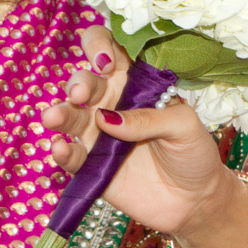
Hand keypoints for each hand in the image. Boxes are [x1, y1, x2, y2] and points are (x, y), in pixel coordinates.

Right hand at [40, 26, 236, 237]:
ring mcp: (98, 135)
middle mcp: (112, 104)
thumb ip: (150, 118)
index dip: (101, 47)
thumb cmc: (193, 153)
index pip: (111, 52)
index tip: (106, 61)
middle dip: (79, 83)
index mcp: (137, 84)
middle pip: (85, 82)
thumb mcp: (184, 126)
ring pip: (70, 116)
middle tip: (81, 94)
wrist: (194, 200)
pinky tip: (60, 149)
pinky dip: (61, 152)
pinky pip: (71, 156)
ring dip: (60, 114)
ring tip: (53, 118)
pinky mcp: (91, 166)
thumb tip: (107, 119)